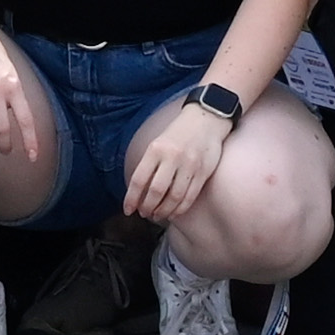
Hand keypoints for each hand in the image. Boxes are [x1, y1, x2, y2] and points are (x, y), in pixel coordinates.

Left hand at [122, 101, 228, 224]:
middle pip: (156, 191)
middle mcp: (172, 157)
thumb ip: (149, 164)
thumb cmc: (179, 132)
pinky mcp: (203, 173)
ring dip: (163, 211)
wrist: (206, 119)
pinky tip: (173, 213)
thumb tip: (139, 191)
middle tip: (145, 214)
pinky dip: (180, 209)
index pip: (139, 179)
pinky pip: (190, 197)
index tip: (128, 210)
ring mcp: (189, 166)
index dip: (131, 198)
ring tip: (157, 215)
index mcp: (156, 149)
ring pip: (174, 197)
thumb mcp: (158, 142)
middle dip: (148, 207)